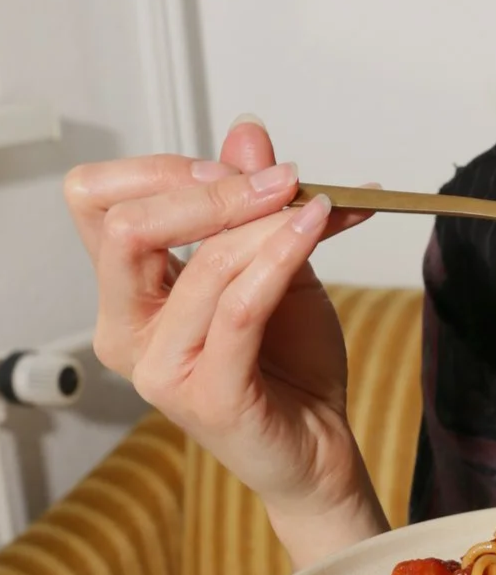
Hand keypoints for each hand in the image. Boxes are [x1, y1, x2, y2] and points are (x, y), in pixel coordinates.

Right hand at [65, 117, 386, 564]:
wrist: (323, 444)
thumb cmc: (288, 360)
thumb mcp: (274, 259)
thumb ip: (254, 199)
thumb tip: (248, 130)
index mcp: (127, 292)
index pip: (95, 201)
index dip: (160, 169)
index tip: (234, 166)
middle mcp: (126, 331)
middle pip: (125, 225)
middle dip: (208, 188)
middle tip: (279, 179)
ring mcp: (161, 369)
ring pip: (201, 263)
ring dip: (267, 222)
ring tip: (316, 205)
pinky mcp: (209, 396)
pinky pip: (240, 307)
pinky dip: (282, 254)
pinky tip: (316, 228)